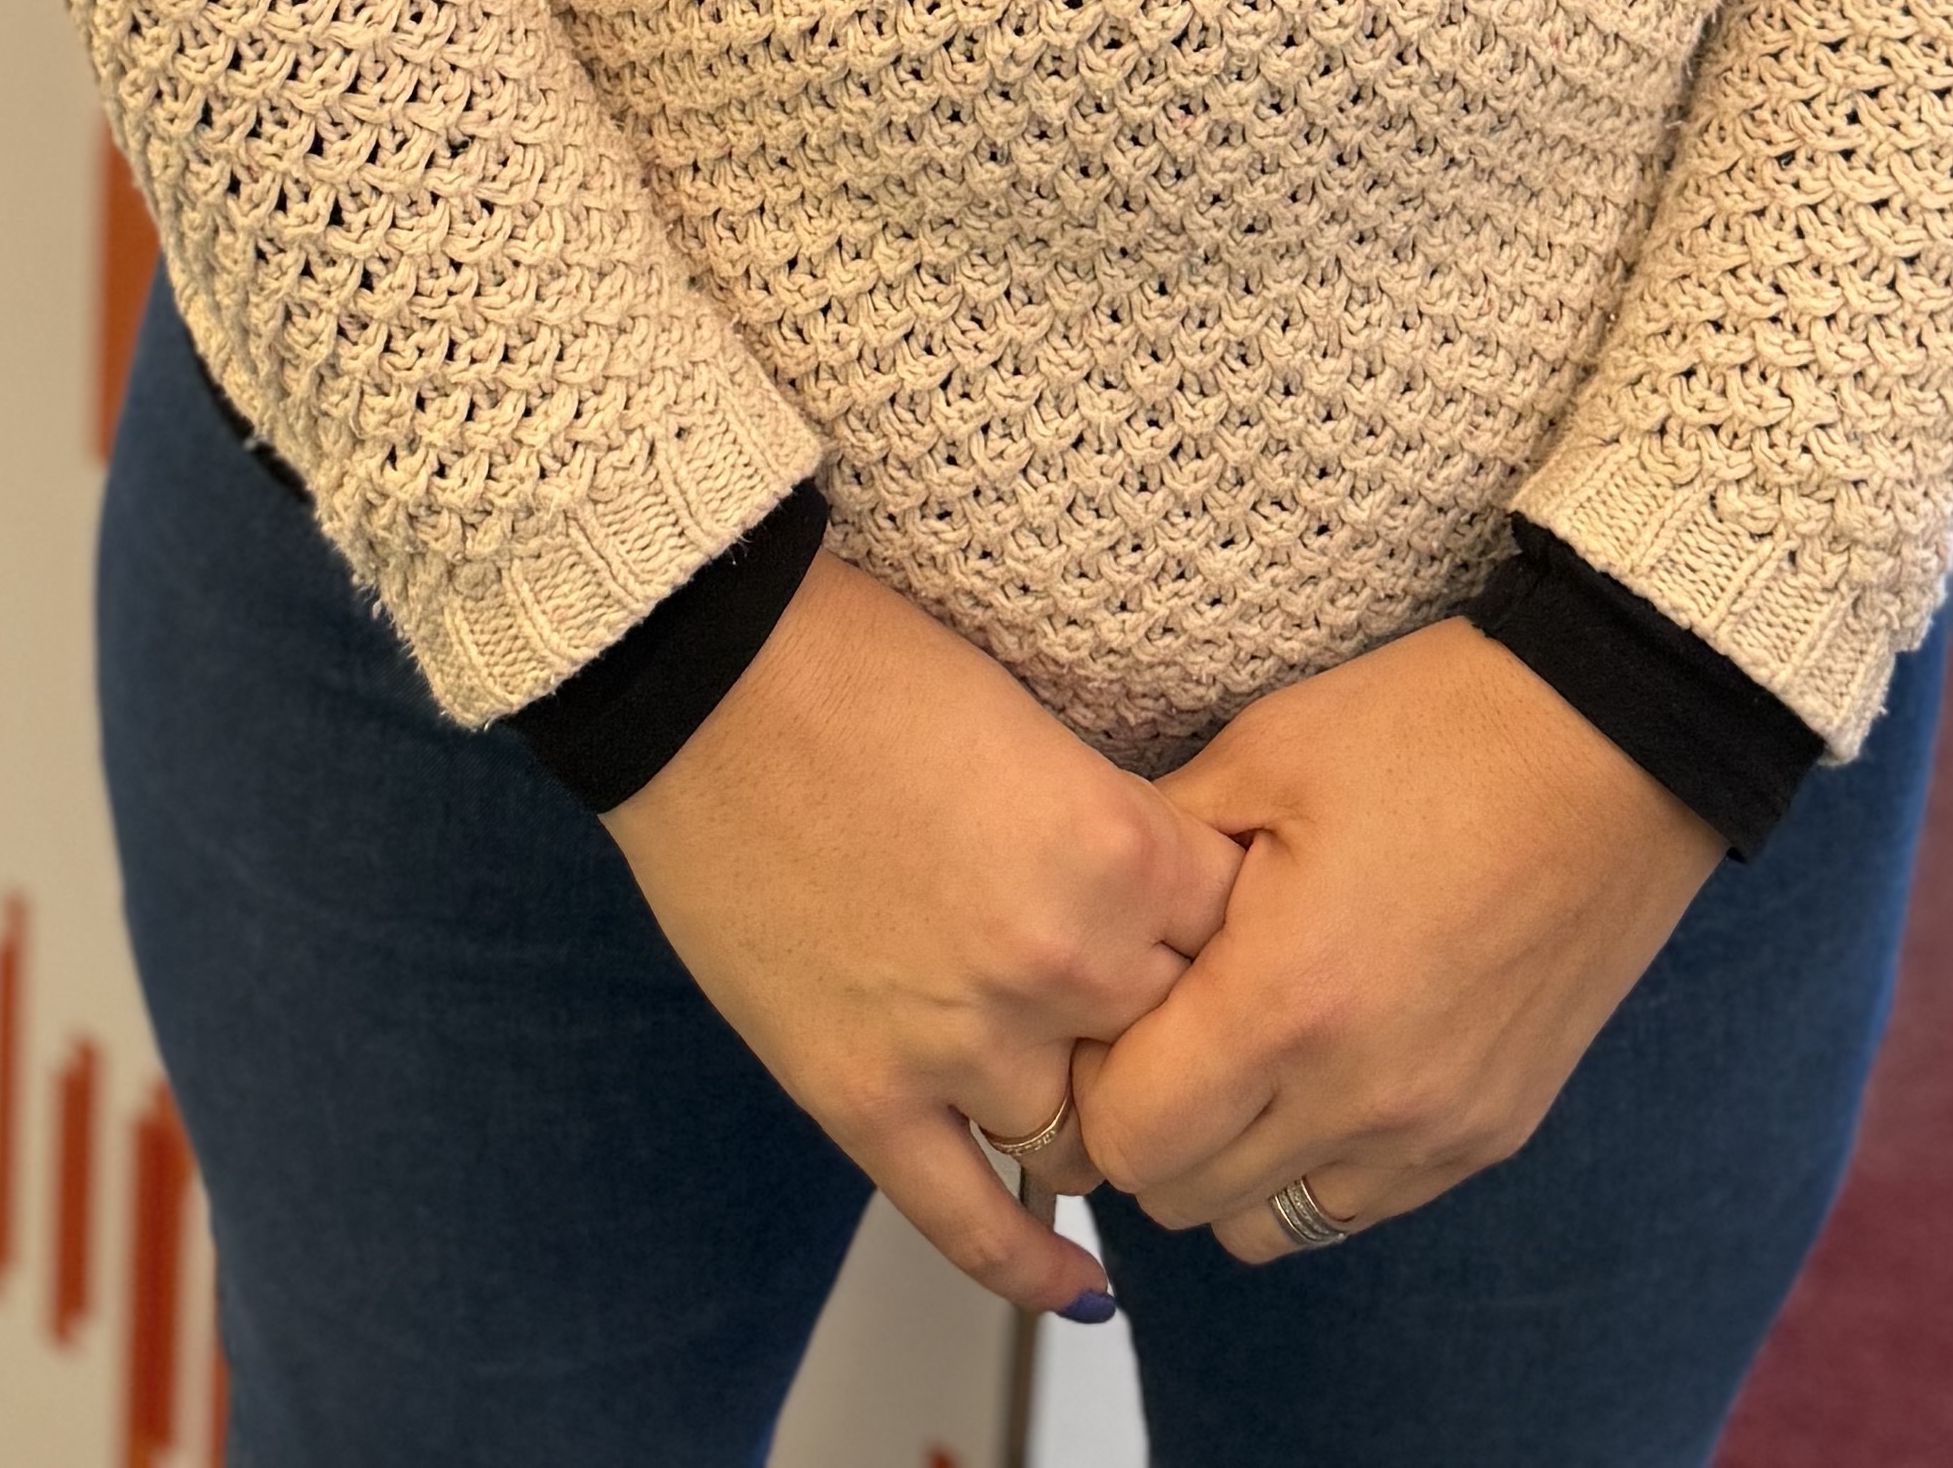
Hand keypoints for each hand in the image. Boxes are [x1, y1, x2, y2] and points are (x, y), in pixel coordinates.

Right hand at [604, 549, 1241, 1320]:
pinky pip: (970, 1220)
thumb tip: (1165, 907)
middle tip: (1158, 1006)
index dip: (1232, 932)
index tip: (1219, 934)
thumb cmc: (865, 666)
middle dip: (1177, 1025)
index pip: (1244, 938)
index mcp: (1121, 850)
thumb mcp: (1039, 725)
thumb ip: (1113, 831)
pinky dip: (1029, 1265)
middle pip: (1183, 1044)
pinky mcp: (866, 1097)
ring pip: (1093, 1138)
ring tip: (1108, 1099)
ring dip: (1102, 1115)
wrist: (708, 679)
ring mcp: (963, 1044)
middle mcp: (1064, 963)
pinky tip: (1081, 1286)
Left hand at [1074, 619, 1725, 1258]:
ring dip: (1229, 1160)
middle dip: (1148, 1125)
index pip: (1126, 1136)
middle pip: (1182, 1199)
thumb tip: (1078, 911)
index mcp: (1287, 1000)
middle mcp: (1361, 1098)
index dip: (1090, 1077)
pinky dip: (1316, 1162)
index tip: (1106, 1008)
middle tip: (1161, 1027)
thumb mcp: (1264, 753)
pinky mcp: (1489, 1138)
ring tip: (1240, 1052)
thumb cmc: (1433, 728)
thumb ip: (1154, 853)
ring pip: (1269, 1226)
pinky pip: (1359, 1206)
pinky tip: (1323, 1064)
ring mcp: (1434, 1133)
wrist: (1614, 746)